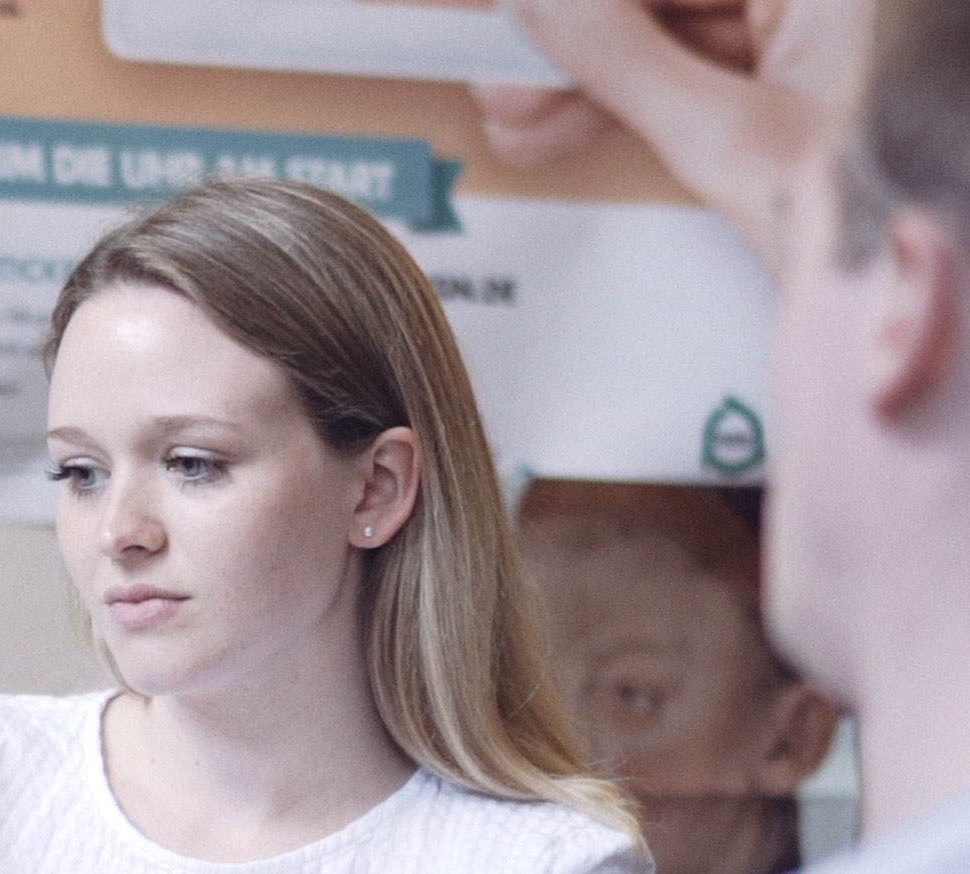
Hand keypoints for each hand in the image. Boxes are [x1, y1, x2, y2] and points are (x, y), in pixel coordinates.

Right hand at [476, 0, 866, 263]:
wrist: (926, 300)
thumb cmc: (883, 225)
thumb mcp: (733, 143)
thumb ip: (624, 61)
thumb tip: (539, 3)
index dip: (575, 1)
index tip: (502, 17)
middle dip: (572, 36)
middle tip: (491, 74)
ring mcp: (820, 22)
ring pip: (672, 22)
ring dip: (585, 71)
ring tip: (516, 124)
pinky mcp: (805, 59)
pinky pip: (697, 55)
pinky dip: (629, 93)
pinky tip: (561, 126)